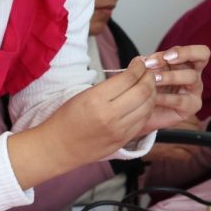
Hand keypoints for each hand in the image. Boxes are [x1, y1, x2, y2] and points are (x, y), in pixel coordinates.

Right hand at [10, 57, 159, 187]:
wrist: (58, 148)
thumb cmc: (66, 118)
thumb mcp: (83, 94)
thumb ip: (109, 86)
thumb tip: (132, 74)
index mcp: (96, 99)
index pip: (129, 78)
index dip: (139, 67)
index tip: (140, 62)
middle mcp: (110, 115)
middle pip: (143, 91)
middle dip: (150, 78)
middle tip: (148, 72)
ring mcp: (119, 130)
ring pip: (148, 107)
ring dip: (152, 93)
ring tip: (148, 86)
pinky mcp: (123, 140)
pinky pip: (144, 121)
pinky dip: (148, 109)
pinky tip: (144, 102)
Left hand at [138, 44, 209, 132]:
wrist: (143, 112)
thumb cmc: (148, 89)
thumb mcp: (145, 72)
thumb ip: (145, 64)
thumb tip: (142, 60)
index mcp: (186, 62)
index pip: (197, 50)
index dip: (183, 50)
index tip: (164, 57)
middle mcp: (194, 73)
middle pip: (203, 56)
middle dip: (183, 54)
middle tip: (166, 59)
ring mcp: (195, 90)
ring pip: (191, 76)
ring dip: (170, 75)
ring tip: (154, 80)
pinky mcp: (192, 106)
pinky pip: (181, 99)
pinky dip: (165, 97)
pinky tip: (154, 97)